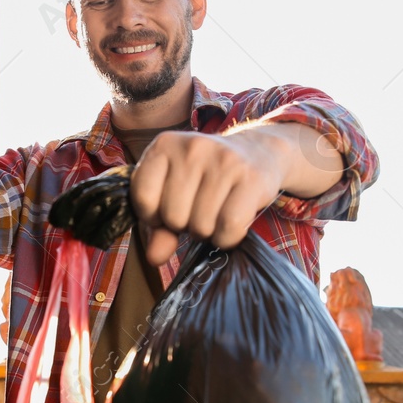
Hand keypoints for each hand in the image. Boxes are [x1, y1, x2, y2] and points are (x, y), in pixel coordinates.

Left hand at [128, 123, 341, 264]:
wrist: (259, 152)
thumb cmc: (207, 180)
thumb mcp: (175, 194)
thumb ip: (157, 227)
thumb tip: (155, 257)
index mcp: (164, 145)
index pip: (142, 197)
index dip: (153, 215)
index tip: (169, 208)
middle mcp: (193, 147)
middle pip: (173, 216)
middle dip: (185, 225)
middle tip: (200, 211)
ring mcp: (223, 161)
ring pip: (201, 225)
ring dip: (208, 232)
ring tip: (216, 214)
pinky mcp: (251, 178)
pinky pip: (229, 227)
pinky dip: (228, 238)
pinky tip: (231, 226)